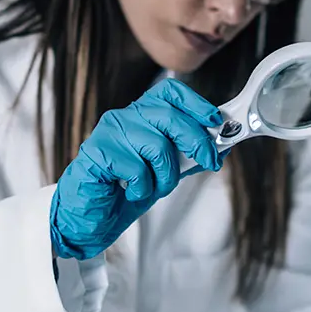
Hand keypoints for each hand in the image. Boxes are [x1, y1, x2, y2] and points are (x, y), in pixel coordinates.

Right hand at [49, 79, 227, 259]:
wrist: (89, 219)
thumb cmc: (124, 191)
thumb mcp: (166, 171)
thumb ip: (189, 156)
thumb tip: (221, 147)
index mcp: (141, 115)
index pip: (170, 92)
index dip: (196, 103)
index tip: (215, 121)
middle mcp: (124, 117)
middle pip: (169, 116)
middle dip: (197, 142)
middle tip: (209, 162)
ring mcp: (109, 133)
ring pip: (157, 146)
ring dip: (165, 176)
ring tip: (152, 187)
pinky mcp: (96, 152)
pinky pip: (136, 168)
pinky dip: (141, 188)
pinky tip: (130, 191)